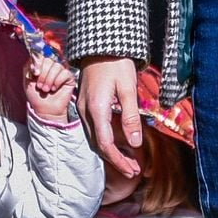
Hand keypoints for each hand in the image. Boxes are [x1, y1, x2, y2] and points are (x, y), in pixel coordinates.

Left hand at [25, 55, 77, 124]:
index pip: (40, 55)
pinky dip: (58, 81)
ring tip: (46, 89)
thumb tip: (34, 59)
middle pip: (48, 60)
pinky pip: (65, 73)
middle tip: (40, 86)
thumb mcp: (27, 80)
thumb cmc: (36, 96)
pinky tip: (55, 89)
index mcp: (41, 65)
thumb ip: (28, 67)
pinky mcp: (69, 77)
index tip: (34, 74)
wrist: (45, 110)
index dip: (37, 63)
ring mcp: (61, 71)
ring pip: (57, 67)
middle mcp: (51, 66)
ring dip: (50, 80)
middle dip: (43, 75)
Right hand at [76, 58, 141, 177]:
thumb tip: (135, 143)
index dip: (119, 161)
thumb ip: (130, 117)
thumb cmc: (116, 64)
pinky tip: (118, 143)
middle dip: (116, 161)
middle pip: (98, 145)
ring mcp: (83, 108)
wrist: (100, 46)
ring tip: (129, 161)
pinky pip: (94, 129)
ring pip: (95, 138)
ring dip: (111, 152)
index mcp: (96, 109)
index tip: (133, 171)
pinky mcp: (85, 105)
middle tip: (134, 171)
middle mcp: (85, 112)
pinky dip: (105, 141)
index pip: (105, 144)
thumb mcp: (128, 89)